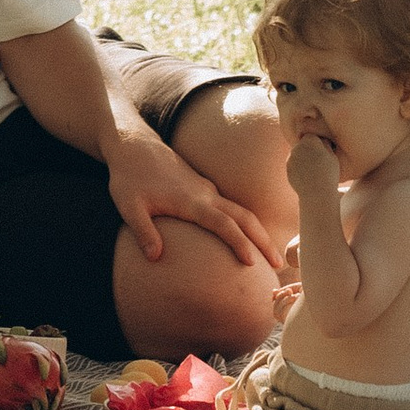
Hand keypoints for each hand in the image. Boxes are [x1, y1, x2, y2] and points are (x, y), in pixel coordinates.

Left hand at [106, 124, 287, 271]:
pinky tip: (244, 236)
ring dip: (257, 231)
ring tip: (269, 254)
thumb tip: (155, 257)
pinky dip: (244, 222)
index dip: (239, 244)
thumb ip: (143, 231)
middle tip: (279, 264)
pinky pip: (230, 207)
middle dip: (263, 239)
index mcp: (190, 201)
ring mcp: (205, 189)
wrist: (132, 144)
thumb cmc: (129, 177)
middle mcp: (205, 194)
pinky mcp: (202, 187)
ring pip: (240, 210)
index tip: (253, 264)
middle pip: (243, 216)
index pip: (223, 225)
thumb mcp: (129, 206)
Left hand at [286, 134, 340, 201]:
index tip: (322, 153)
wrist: (317, 194)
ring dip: (303, 159)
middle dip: (309, 150)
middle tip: (318, 162)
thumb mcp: (332, 157)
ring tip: (314, 171)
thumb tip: (321, 139)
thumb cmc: (329, 174)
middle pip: (303, 144)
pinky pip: (294, 164)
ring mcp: (291, 158)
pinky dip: (299, 168)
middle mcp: (298, 147)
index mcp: (310, 141)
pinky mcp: (288, 168)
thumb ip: (325, 145)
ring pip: (298, 154)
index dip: (318, 143)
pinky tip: (308, 177)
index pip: (311, 136)